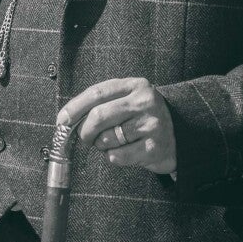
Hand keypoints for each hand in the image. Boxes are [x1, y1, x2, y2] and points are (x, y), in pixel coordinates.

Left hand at [60, 76, 176, 174]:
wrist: (180, 134)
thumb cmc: (141, 117)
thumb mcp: (125, 100)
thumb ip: (100, 104)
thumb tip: (65, 120)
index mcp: (135, 85)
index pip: (96, 93)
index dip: (74, 108)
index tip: (62, 120)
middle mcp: (146, 102)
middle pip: (99, 116)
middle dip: (85, 131)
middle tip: (86, 138)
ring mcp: (153, 124)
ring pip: (107, 138)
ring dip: (101, 145)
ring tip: (111, 142)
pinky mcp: (156, 147)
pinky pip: (118, 156)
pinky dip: (113, 157)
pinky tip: (123, 151)